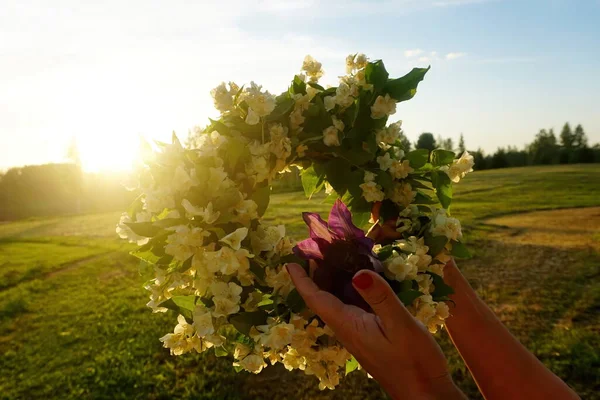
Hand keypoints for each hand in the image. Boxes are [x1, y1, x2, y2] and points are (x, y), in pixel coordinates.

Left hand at [287, 263, 465, 399]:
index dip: (301, 280)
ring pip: (337, 302)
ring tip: (334, 256)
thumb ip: (380, 298)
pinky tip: (361, 279)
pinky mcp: (370, 335)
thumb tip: (357, 272)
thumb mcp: (400, 325)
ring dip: (332, 280)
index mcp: (349, 325)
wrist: (425, 394)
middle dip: (315, 274)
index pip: (316, 299)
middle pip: (323, 298)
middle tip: (314, 249)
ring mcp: (358, 333)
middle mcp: (348, 329)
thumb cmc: (415, 362)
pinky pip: (352, 307)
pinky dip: (350, 288)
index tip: (290, 262)